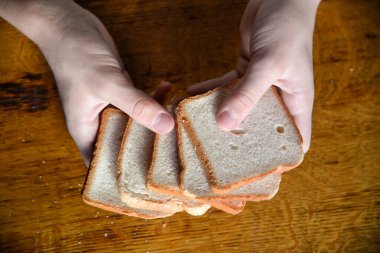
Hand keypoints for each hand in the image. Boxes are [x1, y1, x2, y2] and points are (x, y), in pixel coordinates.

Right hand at [0, 1, 174, 165]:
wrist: (69, 24)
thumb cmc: (75, 56)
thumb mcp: (107, 83)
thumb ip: (136, 105)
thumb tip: (166, 126)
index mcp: (87, 132)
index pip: (104, 166)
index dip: (124, 177)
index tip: (150, 183)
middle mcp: (99, 124)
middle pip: (125, 146)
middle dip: (148, 149)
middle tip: (176, 154)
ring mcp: (111, 108)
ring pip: (136, 124)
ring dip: (155, 122)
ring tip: (179, 123)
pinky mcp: (120, 92)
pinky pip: (140, 102)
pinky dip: (153, 99)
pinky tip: (168, 90)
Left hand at [188, 0, 320, 151]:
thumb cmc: (288, 28)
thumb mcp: (269, 64)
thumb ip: (247, 94)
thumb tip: (225, 124)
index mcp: (296, 102)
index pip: (295, 141)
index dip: (280, 159)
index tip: (256, 171)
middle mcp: (279, 98)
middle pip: (260, 128)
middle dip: (240, 139)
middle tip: (215, 152)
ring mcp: (260, 86)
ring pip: (239, 108)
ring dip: (218, 114)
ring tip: (195, 125)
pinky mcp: (245, 72)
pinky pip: (226, 86)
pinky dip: (211, 90)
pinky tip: (192, 94)